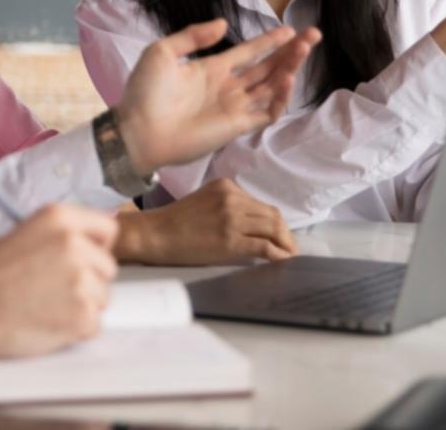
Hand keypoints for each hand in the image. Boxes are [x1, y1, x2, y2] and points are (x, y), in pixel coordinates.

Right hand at [0, 204, 117, 358]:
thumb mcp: (24, 234)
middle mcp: (75, 244)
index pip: (108, 229)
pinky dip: (77, 329)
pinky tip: (50, 322)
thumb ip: (61, 234)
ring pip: (103, 297)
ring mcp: (81, 280)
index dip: (98, 247)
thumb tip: (88, 243)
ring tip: (48, 306)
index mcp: (60, 219)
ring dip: (83, 306)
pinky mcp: (82, 314)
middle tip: (56, 290)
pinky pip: (95, 324)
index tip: (88, 259)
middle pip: (107, 267)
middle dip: (89, 281)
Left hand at [113, 19, 321, 175]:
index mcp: (211, 68)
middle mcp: (228, 87)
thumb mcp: (163, 51)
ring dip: (289, 68)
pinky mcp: (236, 127)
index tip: (290, 29)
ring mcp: (234, 107)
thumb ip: (193, 36)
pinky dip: (279, 99)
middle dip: (290, 52)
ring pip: (271, 86)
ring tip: (305, 50)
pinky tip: (286, 80)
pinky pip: (266, 113)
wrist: (138, 130)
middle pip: (267, 67)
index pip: (249, 52)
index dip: (269, 41)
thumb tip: (224, 24)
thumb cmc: (145, 92)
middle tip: (312, 35)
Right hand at [114, 178, 295, 264]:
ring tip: (288, 254)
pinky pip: (264, 245)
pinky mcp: (230, 239)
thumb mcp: (206, 202)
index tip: (280, 235)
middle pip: (271, 215)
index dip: (275, 222)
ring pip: (272, 228)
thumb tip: (255, 225)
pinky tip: (282, 260)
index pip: (261, 204)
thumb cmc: (176, 222)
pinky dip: (278, 253)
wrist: (155, 234)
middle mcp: (232, 198)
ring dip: (285, 243)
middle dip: (284, 233)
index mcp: (226, 186)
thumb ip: (229, 206)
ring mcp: (232, 217)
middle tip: (290, 247)